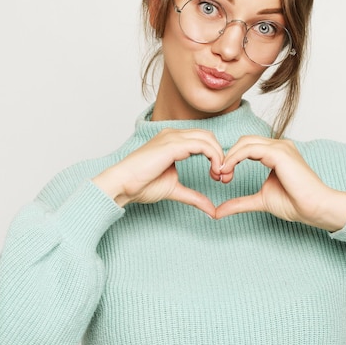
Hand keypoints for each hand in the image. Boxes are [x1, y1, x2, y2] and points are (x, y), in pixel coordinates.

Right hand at [92, 128, 223, 215]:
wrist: (122, 184)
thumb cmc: (141, 185)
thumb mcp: (174, 190)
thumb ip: (194, 196)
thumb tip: (211, 210)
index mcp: (173, 141)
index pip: (202, 140)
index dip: (215, 156)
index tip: (218, 176)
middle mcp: (173, 134)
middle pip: (208, 136)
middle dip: (220, 155)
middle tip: (223, 176)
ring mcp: (172, 137)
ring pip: (207, 138)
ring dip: (219, 156)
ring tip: (219, 175)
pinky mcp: (172, 144)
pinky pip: (202, 145)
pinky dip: (214, 156)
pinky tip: (214, 171)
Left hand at [214, 136, 345, 230]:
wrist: (315, 208)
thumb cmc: (295, 204)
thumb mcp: (260, 201)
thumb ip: (240, 202)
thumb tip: (217, 212)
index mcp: (276, 154)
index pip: (247, 146)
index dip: (231, 159)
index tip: (221, 177)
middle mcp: (279, 146)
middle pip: (244, 141)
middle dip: (228, 156)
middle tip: (218, 176)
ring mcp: (280, 147)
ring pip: (245, 142)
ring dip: (229, 157)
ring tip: (222, 174)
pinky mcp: (280, 153)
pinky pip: (251, 149)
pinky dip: (236, 158)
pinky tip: (228, 170)